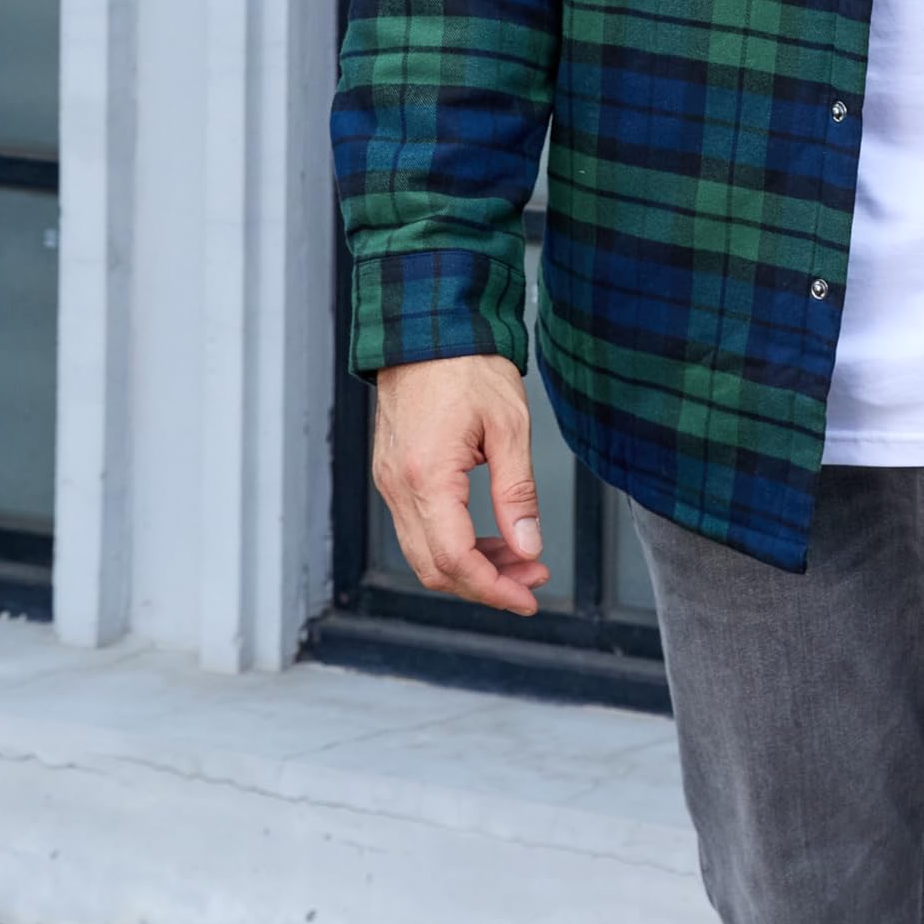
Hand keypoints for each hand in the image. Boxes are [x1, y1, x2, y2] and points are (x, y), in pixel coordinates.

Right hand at [371, 355, 551, 614]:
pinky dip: (454, 543)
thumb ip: (517, 494)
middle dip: (486, 584)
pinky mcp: (392, 475)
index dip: (494, 589)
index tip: (528, 596)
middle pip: (435, 568)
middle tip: (533, 578)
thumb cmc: (469, 365)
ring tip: (521, 557)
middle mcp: (397, 487)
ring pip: (424, 553)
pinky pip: (419, 529)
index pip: (455, 561)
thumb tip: (528, 547)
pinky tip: (490, 536)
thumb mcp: (509, 426)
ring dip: (472, 566)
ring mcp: (389, 482)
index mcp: (426, 477)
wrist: (429, 327)